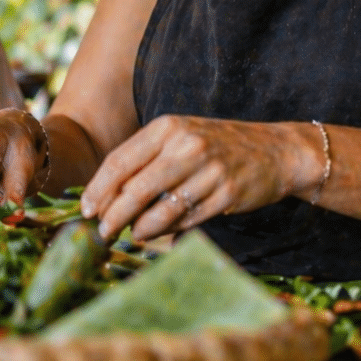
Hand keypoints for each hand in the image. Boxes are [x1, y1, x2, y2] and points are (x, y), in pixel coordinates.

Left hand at [79, 115, 323, 241]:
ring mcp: (207, 170)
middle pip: (135, 188)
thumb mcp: (180, 139)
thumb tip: (107, 195)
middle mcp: (185, 145)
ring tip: (131, 233)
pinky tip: (160, 232)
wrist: (273, 150)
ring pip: (160, 209)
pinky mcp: (225, 194)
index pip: (120, 160)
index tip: (86, 209)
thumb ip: (147, 160)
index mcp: (167, 127)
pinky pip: (186, 220)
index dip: (99, 189)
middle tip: (102, 232)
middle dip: (113, 215)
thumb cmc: (216, 145)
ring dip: (140, 227)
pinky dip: (168, 230)